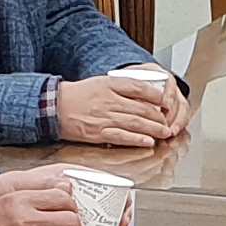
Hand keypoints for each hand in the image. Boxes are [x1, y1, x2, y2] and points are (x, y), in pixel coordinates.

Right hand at [53, 75, 183, 147]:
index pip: (139, 87)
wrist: (56, 106)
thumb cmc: (79, 95)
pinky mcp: (99, 132)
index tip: (166, 102)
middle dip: (159, 116)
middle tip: (168, 121)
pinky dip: (136, 139)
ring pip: (135, 123)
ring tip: (164, 133)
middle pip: (141, 108)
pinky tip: (147, 141)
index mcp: (110, 85)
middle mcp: (109, 100)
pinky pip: (122, 136)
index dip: (156, 96)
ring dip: (153, 129)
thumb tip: (144, 97)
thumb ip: (122, 88)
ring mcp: (105, 117)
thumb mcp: (101, 83)